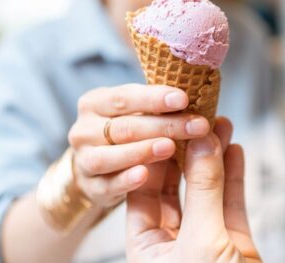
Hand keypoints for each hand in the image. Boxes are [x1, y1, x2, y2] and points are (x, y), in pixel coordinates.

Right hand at [67, 84, 210, 207]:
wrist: (99, 169)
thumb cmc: (127, 133)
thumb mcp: (137, 114)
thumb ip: (159, 108)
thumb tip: (200, 99)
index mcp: (96, 103)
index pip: (124, 97)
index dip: (154, 98)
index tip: (184, 99)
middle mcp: (84, 129)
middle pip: (124, 127)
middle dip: (163, 126)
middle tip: (197, 126)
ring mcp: (84, 160)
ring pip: (110, 156)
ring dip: (142, 151)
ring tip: (170, 148)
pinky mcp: (90, 188)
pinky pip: (108, 185)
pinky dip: (125, 180)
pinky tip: (144, 175)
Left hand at [126, 119, 261, 262]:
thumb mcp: (200, 240)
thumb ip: (203, 191)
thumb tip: (203, 144)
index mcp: (146, 246)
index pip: (143, 189)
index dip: (155, 154)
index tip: (167, 123)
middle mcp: (171, 241)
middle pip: (174, 185)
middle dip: (187, 150)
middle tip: (195, 118)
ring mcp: (203, 241)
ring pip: (205, 191)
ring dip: (214, 157)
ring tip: (220, 125)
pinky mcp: (233, 243)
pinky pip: (231, 203)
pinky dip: (234, 176)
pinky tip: (235, 150)